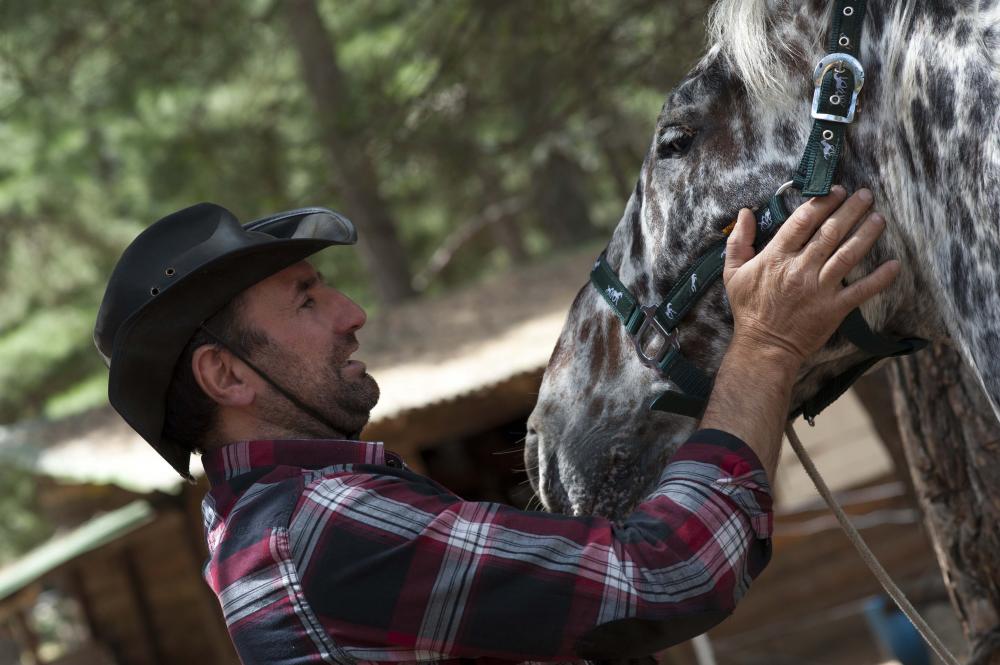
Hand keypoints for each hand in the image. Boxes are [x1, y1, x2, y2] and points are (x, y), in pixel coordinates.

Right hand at [721, 185, 899, 366]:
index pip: (802, 221)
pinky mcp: (834, 308)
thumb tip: (744, 213)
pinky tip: (894, 264)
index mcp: (776, 258)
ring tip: (879, 218)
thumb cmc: (749, 310)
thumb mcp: (733, 274)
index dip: (822, 202)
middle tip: (866, 195)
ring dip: (866, 234)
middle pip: (830, 232)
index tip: (836, 191)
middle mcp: (800, 269)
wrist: (764, 348)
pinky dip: (880, 278)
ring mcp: (819, 289)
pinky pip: (862, 290)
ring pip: (848, 255)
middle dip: (851, 210)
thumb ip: (738, 242)